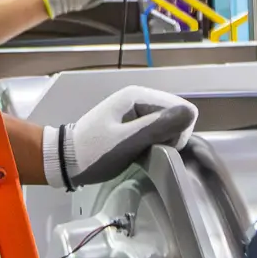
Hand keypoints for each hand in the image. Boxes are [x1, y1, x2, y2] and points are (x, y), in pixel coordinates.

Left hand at [41, 85, 197, 189]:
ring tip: (143, 154)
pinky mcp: (132, 123)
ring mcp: (134, 110)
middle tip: (149, 152)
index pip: (181, 107)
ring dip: (162, 142)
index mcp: (137, 95)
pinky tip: (140, 153)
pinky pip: (155, 131)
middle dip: (171, 136)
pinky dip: (153, 143)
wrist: (64, 161)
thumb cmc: (93, 153)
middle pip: (175, 115)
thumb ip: (158, 126)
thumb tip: (192, 112)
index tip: (161, 147)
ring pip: (166, 125)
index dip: (178, 130)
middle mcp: (138, 97)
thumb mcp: (127, 142)